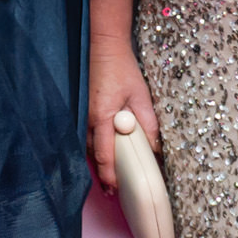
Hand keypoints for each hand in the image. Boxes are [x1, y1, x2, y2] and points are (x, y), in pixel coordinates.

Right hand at [88, 50, 161, 222]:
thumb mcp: (141, 96)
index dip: (109, 173)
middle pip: (94, 154)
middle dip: (103, 172)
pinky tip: (103, 153)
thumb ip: (148, 124)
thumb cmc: (122, 70)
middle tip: (112, 190)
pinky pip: (87, 135)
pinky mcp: (83, 110)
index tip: (114, 188)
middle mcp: (88, 119)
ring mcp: (83, 114)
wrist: (104, 48)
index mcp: (102, 117)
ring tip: (109, 177)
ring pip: (88, 146)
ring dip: (99, 161)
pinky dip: (95, 147)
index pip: (104, 153)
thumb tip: (155, 148)